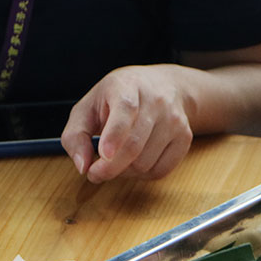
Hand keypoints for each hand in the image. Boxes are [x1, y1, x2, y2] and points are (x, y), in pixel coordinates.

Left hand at [60, 65, 193, 182]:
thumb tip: (82, 166)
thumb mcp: (88, 107)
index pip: (125, 110)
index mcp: (127, 86)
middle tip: (96, 173)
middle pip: (134, 145)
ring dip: (126, 171)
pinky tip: (135, 162)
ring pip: (146, 163)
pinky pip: (161, 170)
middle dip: (110, 167)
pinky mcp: (185, 137)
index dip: (115, 134)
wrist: (164, 86)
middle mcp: (156, 101)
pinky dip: (143, 175)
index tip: (104, 153)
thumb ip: (76, 136)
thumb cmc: (118, 98)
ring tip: (117, 160)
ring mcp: (174, 120)